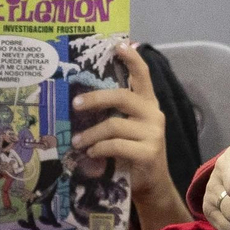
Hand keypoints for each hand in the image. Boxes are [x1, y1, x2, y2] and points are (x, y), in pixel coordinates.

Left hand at [70, 44, 173, 205]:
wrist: (150, 185)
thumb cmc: (132, 152)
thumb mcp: (127, 128)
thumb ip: (116, 112)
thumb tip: (82, 99)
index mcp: (148, 104)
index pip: (143, 75)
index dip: (132, 59)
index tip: (117, 44)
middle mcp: (154, 114)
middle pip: (122, 96)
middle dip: (95, 98)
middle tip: (75, 105)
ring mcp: (154, 133)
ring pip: (114, 125)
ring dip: (90, 134)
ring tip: (78, 142)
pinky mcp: (149, 152)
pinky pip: (116, 145)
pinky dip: (99, 149)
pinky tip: (92, 154)